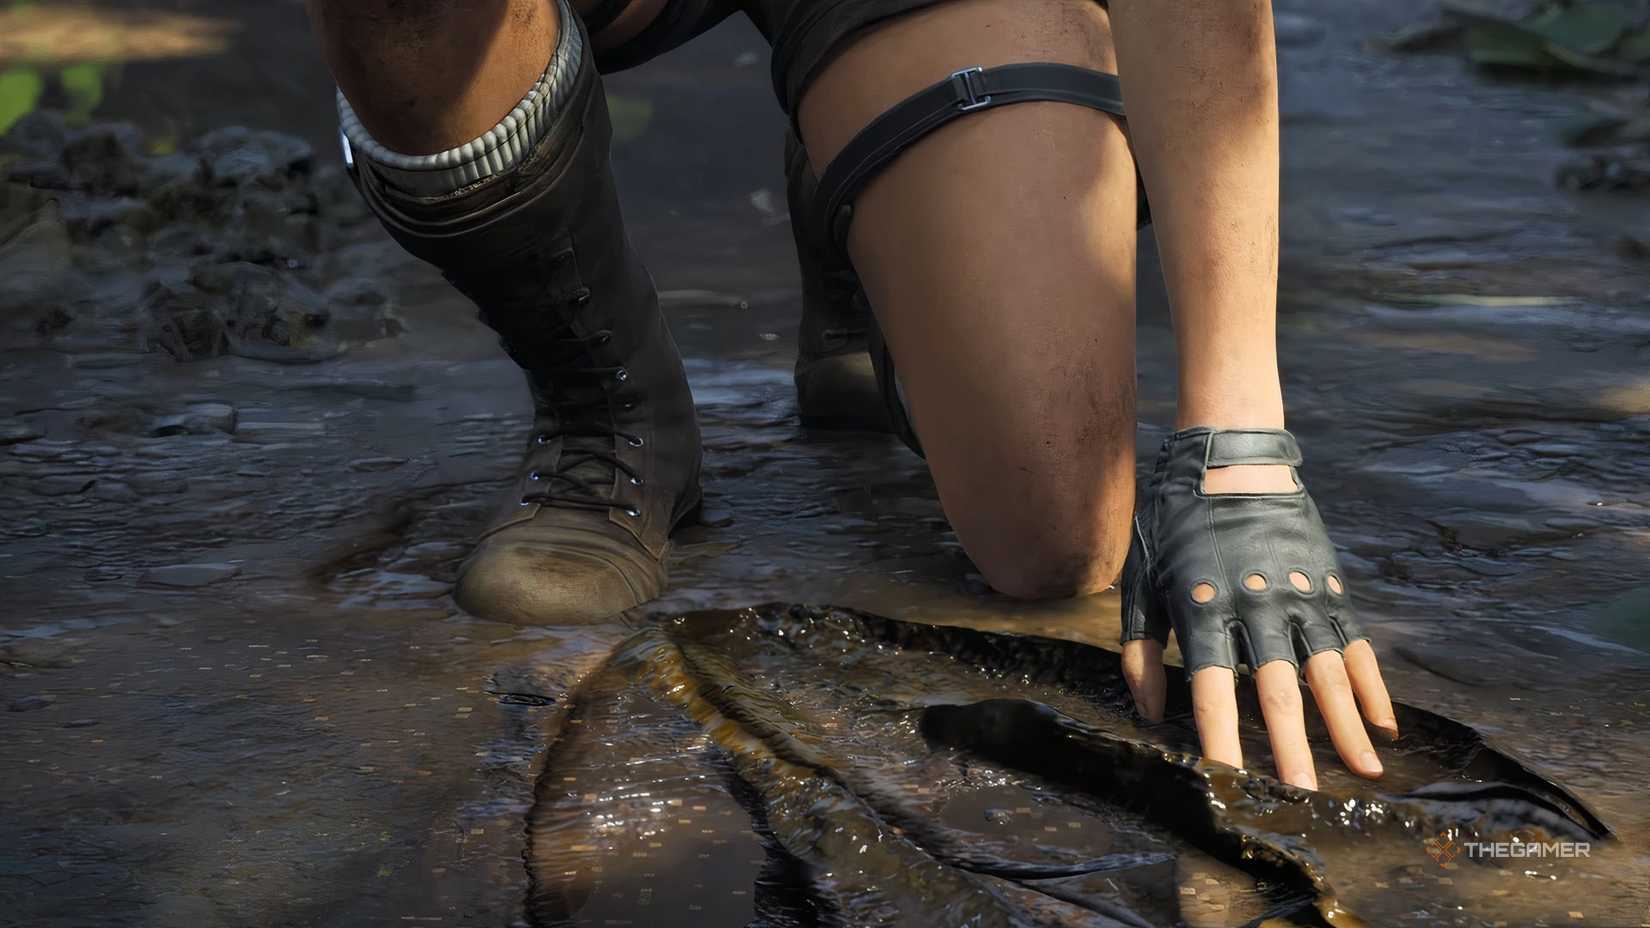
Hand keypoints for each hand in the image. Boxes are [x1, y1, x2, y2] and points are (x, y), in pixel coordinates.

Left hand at [1119, 428, 1397, 789]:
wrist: (1232, 459)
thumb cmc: (1176, 526)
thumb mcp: (1141, 581)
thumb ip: (1140, 649)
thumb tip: (1147, 713)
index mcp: (1205, 608)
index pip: (1214, 689)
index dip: (1221, 739)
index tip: (1230, 783)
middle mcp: (1258, 607)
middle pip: (1278, 691)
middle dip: (1291, 751)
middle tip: (1305, 800)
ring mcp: (1302, 596)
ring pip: (1329, 674)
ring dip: (1347, 728)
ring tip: (1365, 774)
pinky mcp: (1333, 584)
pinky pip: (1358, 645)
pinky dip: (1374, 688)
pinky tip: (1385, 727)